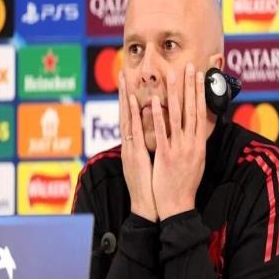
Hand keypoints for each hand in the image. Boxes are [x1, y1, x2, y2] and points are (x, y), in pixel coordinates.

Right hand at [119, 72, 157, 221]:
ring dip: (126, 97)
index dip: (128, 99)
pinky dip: (135, 116)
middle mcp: (129, 144)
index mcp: (133, 146)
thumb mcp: (148, 163)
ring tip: (125, 79)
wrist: (148, 206)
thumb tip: (155, 133)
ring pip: (127, 118)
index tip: (129, 82)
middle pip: (125, 114)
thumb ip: (147, 147)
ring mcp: (131, 148)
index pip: (130, 118)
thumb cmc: (151, 185)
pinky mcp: (136, 155)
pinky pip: (135, 132)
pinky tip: (136, 101)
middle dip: (123, 93)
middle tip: (122, 73)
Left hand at [151, 63, 206, 220]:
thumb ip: (195, 143)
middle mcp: (192, 143)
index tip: (199, 76)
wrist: (178, 206)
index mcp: (199, 143)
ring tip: (172, 75)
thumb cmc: (186, 185)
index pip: (201, 112)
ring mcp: (179, 148)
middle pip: (192, 109)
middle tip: (189, 66)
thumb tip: (196, 129)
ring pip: (177, 116)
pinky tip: (155, 101)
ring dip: (175, 94)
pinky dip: (159, 116)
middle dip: (190, 86)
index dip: (200, 93)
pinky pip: (162, 132)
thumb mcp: (197, 161)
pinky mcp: (166, 155)